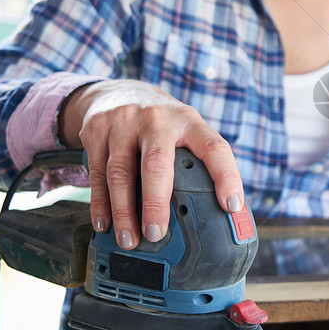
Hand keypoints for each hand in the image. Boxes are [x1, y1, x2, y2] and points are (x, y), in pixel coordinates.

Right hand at [59, 80, 243, 249]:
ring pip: (120, 173)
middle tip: (157, 233)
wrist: (119, 91)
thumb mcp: (185, 129)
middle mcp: (158, 118)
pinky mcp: (97, 129)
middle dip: (156, 203)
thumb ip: (198, 161)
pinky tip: (105, 223)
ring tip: (129, 239)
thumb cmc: (161, 122)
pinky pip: (96, 173)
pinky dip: (100, 203)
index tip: (231, 206)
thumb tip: (215, 211)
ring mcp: (124, 122)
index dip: (226, 177)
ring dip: (124, 212)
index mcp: (189, 121)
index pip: (215, 148)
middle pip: (157, 163)